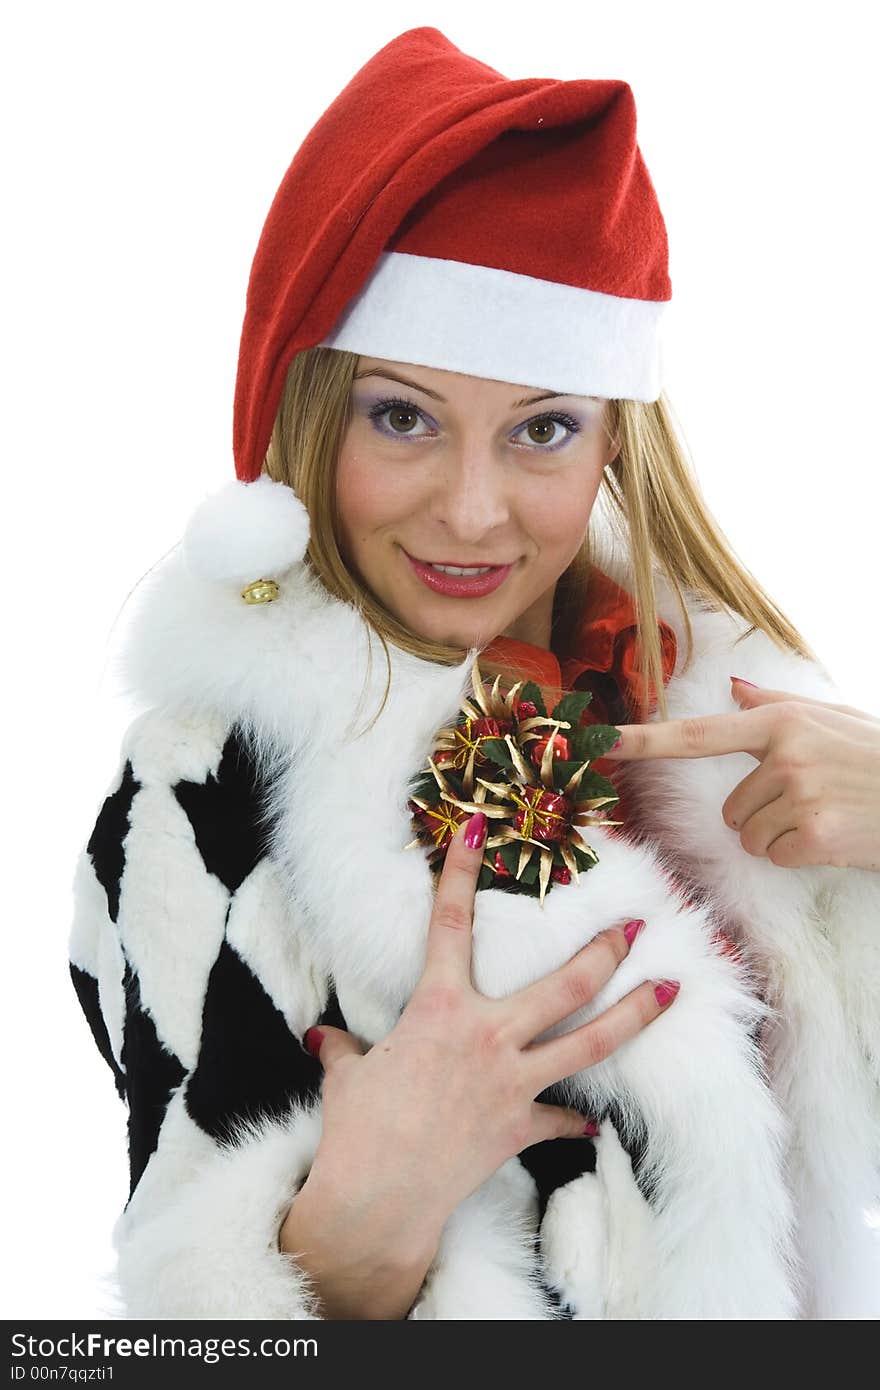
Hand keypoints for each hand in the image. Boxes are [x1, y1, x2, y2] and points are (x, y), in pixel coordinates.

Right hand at [289, 812, 678, 1254]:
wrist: (377, 1199)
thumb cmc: (357, 1128)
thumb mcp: (348, 1076)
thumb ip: (345, 1051)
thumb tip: (325, 1040)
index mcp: (439, 1009)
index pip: (449, 924)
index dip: (459, 870)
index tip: (476, 827)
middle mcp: (488, 1036)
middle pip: (565, 984)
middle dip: (606, 949)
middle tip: (638, 924)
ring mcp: (513, 1083)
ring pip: (591, 1042)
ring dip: (635, 1015)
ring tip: (670, 990)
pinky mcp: (521, 1127)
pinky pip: (561, 1120)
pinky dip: (576, 1122)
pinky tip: (595, 1124)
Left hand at [603, 676, 879, 871]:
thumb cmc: (879, 758)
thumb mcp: (835, 719)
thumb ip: (777, 706)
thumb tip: (732, 690)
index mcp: (781, 722)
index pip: (697, 734)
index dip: (644, 740)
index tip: (600, 741)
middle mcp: (784, 754)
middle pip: (731, 809)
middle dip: (764, 814)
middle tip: (814, 803)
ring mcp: (799, 795)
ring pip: (750, 837)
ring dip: (782, 836)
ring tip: (827, 817)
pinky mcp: (815, 835)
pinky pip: (777, 857)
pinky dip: (802, 856)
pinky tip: (835, 838)